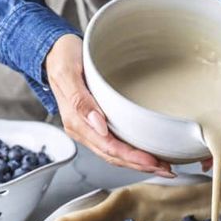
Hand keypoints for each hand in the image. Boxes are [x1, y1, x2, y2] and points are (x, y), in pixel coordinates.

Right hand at [45, 34, 174, 176]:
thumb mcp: (67, 72)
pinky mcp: (95, 124)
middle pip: (114, 156)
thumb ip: (80, 100)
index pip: (108, 147)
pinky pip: (114, 144)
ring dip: (139, 163)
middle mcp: (83, 129)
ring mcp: (89, 128)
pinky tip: (146, 153)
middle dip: (141, 165)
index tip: (153, 161)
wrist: (53, 50)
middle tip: (166, 169)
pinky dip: (132, 153)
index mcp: (76, 120)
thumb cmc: (62, 56)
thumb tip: (98, 125)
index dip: (132, 157)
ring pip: (115, 154)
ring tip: (162, 166)